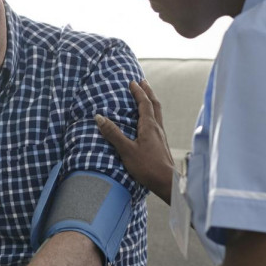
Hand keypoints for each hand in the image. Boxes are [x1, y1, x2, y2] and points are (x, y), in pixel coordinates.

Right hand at [95, 79, 173, 201]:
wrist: (167, 182)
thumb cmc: (147, 167)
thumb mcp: (126, 150)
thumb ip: (113, 134)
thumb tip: (99, 117)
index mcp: (149, 126)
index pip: (144, 103)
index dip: (138, 92)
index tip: (133, 82)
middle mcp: (157, 128)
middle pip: (155, 105)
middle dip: (148, 92)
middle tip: (143, 82)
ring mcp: (161, 136)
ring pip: (158, 113)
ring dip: (151, 102)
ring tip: (146, 97)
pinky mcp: (161, 144)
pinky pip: (157, 123)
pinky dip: (152, 114)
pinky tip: (149, 122)